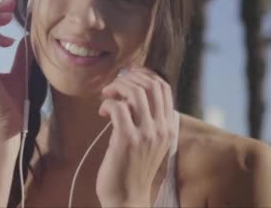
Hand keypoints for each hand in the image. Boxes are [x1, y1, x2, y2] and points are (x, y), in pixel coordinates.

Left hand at [95, 66, 174, 206]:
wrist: (127, 198)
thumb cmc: (132, 168)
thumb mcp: (149, 142)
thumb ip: (147, 119)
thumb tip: (132, 91)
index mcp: (168, 127)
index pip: (163, 87)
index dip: (143, 74)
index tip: (127, 75)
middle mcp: (161, 128)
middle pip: (150, 84)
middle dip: (127, 78)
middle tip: (112, 87)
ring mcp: (146, 134)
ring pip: (134, 91)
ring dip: (116, 87)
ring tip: (106, 96)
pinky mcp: (127, 139)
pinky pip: (118, 106)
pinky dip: (106, 103)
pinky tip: (102, 113)